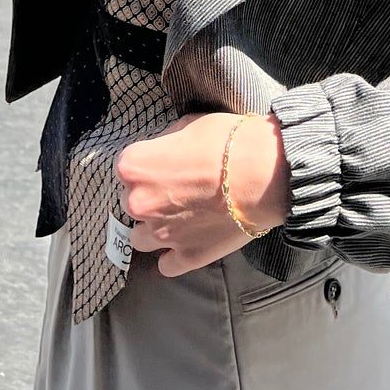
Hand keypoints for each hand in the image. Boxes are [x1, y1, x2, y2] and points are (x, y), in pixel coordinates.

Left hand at [113, 111, 289, 277]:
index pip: (125, 168)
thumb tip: (163, 152)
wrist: (263, 174)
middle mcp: (138, 203)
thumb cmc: (227, 141)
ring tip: (180, 217)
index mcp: (133, 167)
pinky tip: (189, 241)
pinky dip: (175, 255)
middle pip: (130, 203)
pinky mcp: (186, 256)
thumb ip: (165, 143)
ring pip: (140, 238)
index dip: (147, 165)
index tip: (164, 164)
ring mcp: (161, 234)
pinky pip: (166, 264)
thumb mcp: (188, 125)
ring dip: (155, 228)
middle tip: (177, 188)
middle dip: (149, 196)